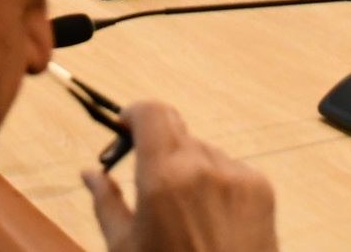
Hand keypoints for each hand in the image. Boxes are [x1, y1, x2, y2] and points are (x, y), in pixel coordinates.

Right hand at [84, 101, 276, 251]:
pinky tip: (210, 222)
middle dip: (158, 146)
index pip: (151, 113)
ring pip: (203, 151)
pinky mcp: (261, 189)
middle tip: (148, 175)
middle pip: (176, 129)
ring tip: (183, 215)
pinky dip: (216, 184)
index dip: (134, 113)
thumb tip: (89, 173)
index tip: (124, 125)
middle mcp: (203, 166)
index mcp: (163, 177)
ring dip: (188, 168)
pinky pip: (230, 170)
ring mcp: (237, 176)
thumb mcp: (125, 247)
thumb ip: (106, 202)